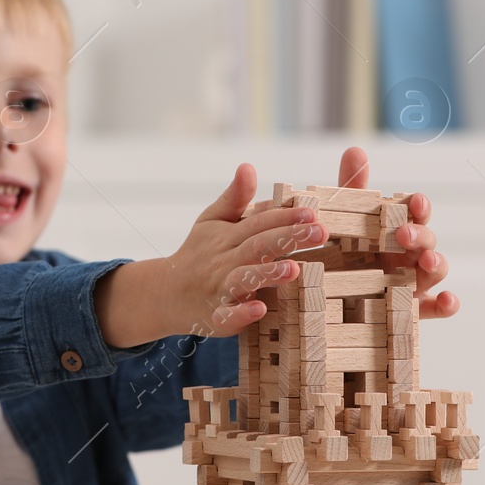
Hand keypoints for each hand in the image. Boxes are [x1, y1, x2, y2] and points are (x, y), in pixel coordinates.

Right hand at [94, 164, 324, 346]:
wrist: (165, 293)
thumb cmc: (198, 254)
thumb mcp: (211, 221)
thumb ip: (234, 198)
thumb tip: (248, 167)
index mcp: (227, 237)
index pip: (259, 223)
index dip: (285, 216)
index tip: (312, 212)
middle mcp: (224, 261)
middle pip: (257, 246)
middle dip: (287, 238)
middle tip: (319, 232)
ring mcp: (220, 290)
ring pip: (243, 279)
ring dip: (267, 274)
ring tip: (293, 269)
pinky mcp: (216, 318)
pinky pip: (227, 317)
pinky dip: (241, 313)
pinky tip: (259, 308)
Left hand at [336, 146, 458, 318]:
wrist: (327, 300)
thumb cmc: (344, 256)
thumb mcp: (343, 223)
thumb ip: (352, 189)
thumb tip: (355, 150)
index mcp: (396, 231)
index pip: (415, 213)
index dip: (418, 206)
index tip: (414, 201)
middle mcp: (409, 255)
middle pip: (426, 240)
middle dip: (420, 235)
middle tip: (404, 234)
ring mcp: (414, 283)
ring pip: (436, 270)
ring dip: (437, 263)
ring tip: (427, 261)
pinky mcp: (412, 311)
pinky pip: (435, 309)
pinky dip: (447, 304)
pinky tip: (448, 301)